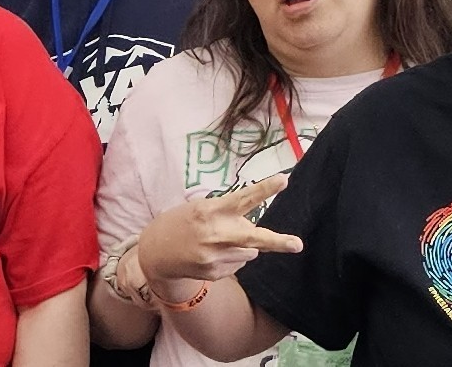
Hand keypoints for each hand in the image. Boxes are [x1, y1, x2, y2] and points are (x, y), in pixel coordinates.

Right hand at [136, 174, 302, 285]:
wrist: (153, 254)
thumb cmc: (178, 224)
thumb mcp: (197, 210)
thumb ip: (225, 216)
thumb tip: (254, 232)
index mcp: (210, 211)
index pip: (242, 198)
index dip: (264, 189)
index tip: (284, 179)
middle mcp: (215, 235)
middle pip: (254, 238)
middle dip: (278, 242)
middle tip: (297, 244)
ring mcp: (215, 256)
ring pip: (250, 252)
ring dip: (242, 247)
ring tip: (215, 243)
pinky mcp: (215, 273)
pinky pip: (238, 264)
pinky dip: (230, 259)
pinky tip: (209, 255)